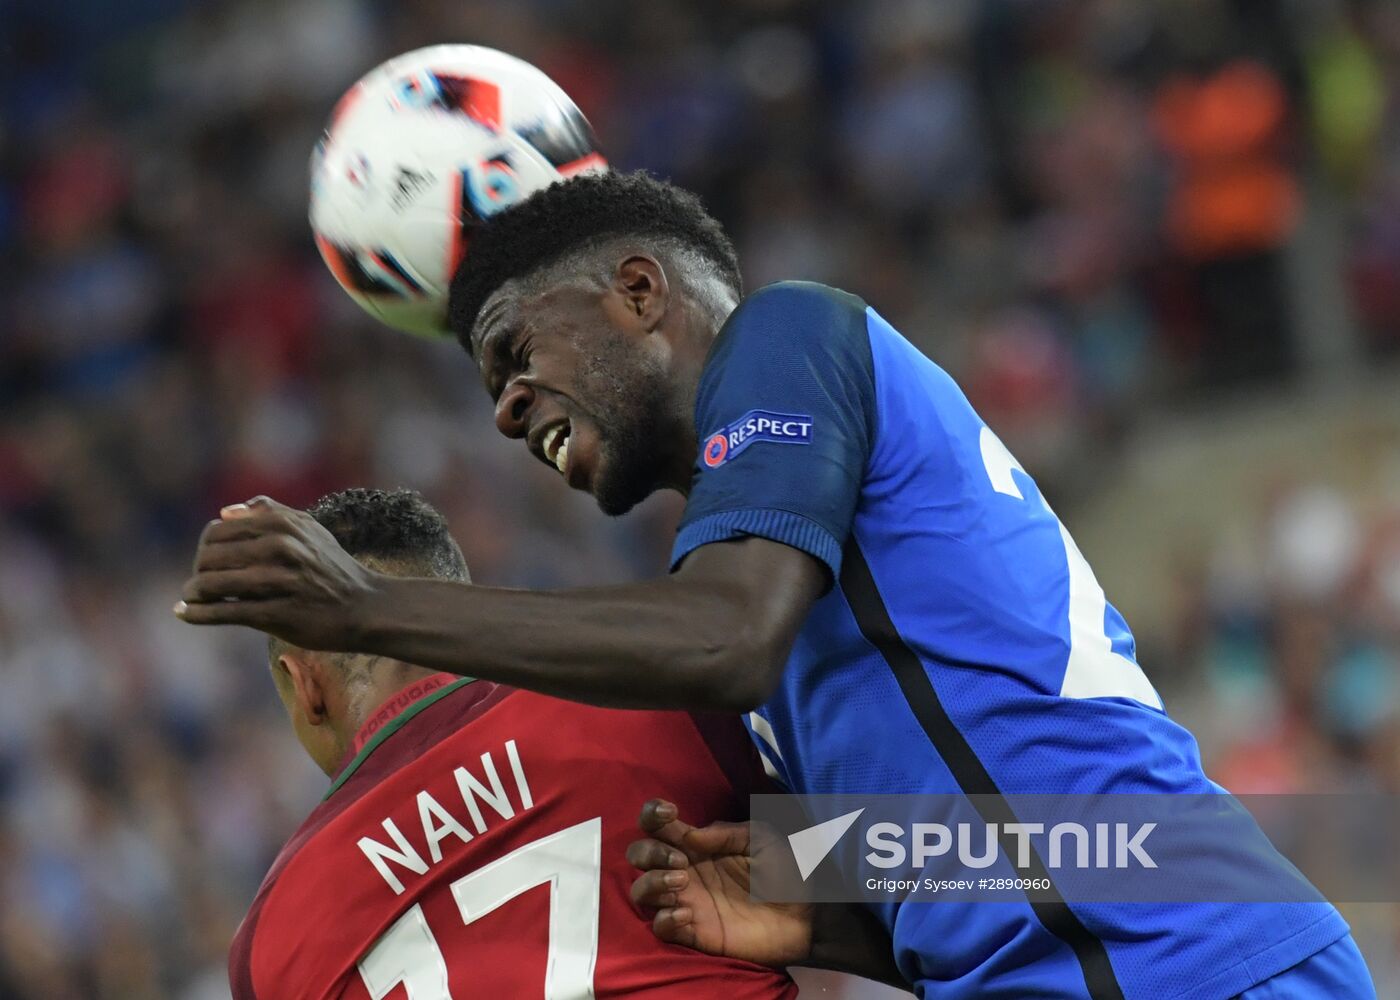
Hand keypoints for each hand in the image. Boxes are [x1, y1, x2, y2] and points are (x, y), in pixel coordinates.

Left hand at [174, 496, 382, 649]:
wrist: (366, 606)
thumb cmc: (333, 568)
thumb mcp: (310, 530)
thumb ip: (270, 513)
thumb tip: (226, 512)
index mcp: (284, 525)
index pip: (218, 531)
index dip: (206, 546)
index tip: (207, 562)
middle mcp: (282, 549)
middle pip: (211, 557)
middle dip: (199, 571)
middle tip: (199, 584)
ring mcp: (280, 582)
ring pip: (214, 584)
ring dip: (193, 593)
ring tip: (190, 598)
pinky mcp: (279, 614)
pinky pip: (226, 613)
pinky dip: (198, 613)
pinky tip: (184, 613)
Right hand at [627, 799, 812, 967]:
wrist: (807, 917)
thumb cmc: (788, 872)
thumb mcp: (762, 839)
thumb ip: (726, 833)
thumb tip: (690, 834)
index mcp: (699, 844)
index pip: (659, 825)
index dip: (653, 814)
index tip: (670, 813)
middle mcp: (685, 870)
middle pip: (639, 855)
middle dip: (651, 852)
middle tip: (681, 861)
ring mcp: (686, 902)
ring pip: (640, 891)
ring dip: (652, 882)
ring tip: (682, 883)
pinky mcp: (693, 932)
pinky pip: (659, 926)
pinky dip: (665, 918)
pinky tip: (688, 914)